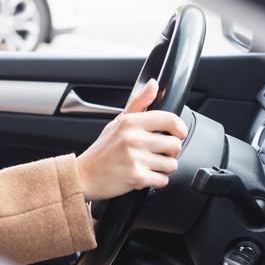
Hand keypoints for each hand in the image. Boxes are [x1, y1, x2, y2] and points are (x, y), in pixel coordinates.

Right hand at [75, 79, 187, 200]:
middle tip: (156, 153)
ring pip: (172, 164)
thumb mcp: (118, 122)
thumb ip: (139, 103)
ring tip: (148, 164)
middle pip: (175, 144)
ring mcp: (135, 158)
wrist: (84, 175)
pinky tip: (144, 175)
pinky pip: (163, 180)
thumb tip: (154, 84)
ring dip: (163, 167)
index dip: (180, 128)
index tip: (177, 134)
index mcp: (130, 122)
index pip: (170, 120)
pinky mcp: (137, 177)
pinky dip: (156, 180)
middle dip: (170, 152)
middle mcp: (133, 138)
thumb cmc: (103, 149)